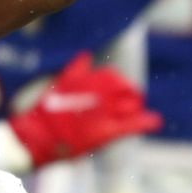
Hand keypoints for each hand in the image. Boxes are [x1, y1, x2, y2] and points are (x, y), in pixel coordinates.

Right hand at [9, 53, 162, 169]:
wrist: (36, 138)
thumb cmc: (44, 115)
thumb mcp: (58, 87)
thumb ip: (74, 71)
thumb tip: (85, 54)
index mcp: (86, 84)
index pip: (112, 77)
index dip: (119, 83)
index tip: (122, 88)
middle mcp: (97, 96)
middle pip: (124, 89)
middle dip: (130, 93)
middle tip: (133, 99)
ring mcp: (103, 114)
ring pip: (130, 106)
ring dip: (135, 107)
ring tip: (137, 109)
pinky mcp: (105, 132)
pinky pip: (131, 124)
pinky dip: (146, 122)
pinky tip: (155, 121)